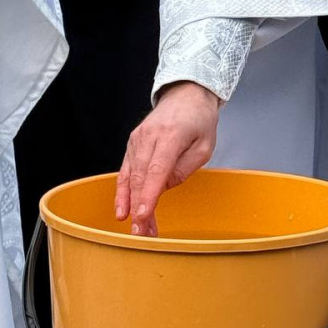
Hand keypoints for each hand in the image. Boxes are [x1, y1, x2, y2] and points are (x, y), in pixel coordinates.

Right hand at [115, 81, 219, 234]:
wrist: (186, 95)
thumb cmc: (199, 120)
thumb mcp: (205, 146)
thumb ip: (184, 169)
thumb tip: (164, 188)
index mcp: (171, 135)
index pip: (157, 170)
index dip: (149, 195)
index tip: (143, 215)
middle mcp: (149, 136)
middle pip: (141, 177)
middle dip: (139, 208)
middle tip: (143, 233)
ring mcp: (138, 139)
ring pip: (130, 176)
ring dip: (131, 204)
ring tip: (137, 228)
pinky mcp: (132, 143)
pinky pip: (126, 170)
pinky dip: (123, 191)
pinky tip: (123, 209)